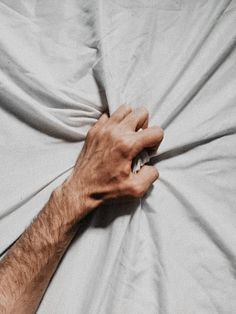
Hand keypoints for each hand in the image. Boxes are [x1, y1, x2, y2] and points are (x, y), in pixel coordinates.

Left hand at [58, 104, 163, 218]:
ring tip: (127, 136)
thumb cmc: (106, 189)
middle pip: (141, 113)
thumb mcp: (135, 189)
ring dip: (130, 121)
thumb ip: (151, 175)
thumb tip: (151, 165)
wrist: (81, 189)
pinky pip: (108, 116)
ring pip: (124, 109)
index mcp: (127, 145)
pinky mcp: (93, 131)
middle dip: (145, 127)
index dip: (155, 143)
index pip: (155, 131)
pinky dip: (114, 123)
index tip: (147, 152)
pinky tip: (113, 137)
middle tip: (138, 141)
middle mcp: (115, 132)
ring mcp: (102, 129)